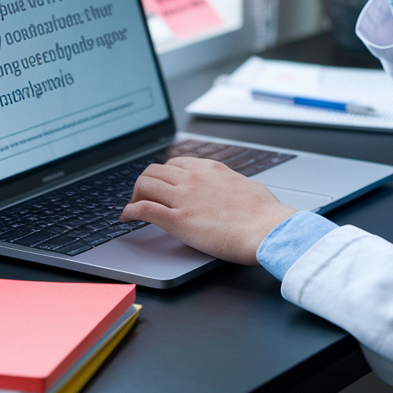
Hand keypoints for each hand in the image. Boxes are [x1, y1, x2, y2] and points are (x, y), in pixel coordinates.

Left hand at [120, 157, 296, 265]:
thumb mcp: (244, 186)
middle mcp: (193, 178)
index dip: (163, 175)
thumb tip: (228, 191)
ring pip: (144, 184)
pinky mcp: (177, 219)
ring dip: (134, 195)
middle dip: (144, 183)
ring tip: (133, 207)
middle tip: (142, 197)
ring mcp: (183, 197)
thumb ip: (228, 185)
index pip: (174, 163)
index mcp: (210, 168)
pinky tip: (126, 218)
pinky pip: (143, 208)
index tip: (160, 185)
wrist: (266, 229)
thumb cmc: (264, 213)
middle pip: (154, 171)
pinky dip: (130, 211)